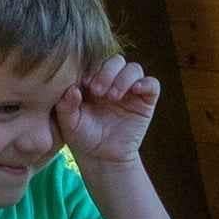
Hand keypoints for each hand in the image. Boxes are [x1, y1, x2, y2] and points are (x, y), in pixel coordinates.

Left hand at [57, 54, 159, 172]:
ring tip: (113, 97)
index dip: (91, 69)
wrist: (102, 158)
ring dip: (124, 78)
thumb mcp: (69, 123)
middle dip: (107, 72)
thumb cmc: (82, 138)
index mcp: (93, 80)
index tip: (83, 84)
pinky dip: (146, 83)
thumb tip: (72, 88)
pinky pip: (152, 84)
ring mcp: (130, 90)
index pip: (96, 62)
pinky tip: (135, 91)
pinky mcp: (145, 101)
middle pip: (116, 61)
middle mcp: (113, 81)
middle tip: (97, 91)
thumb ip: (66, 106)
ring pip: (134, 69)